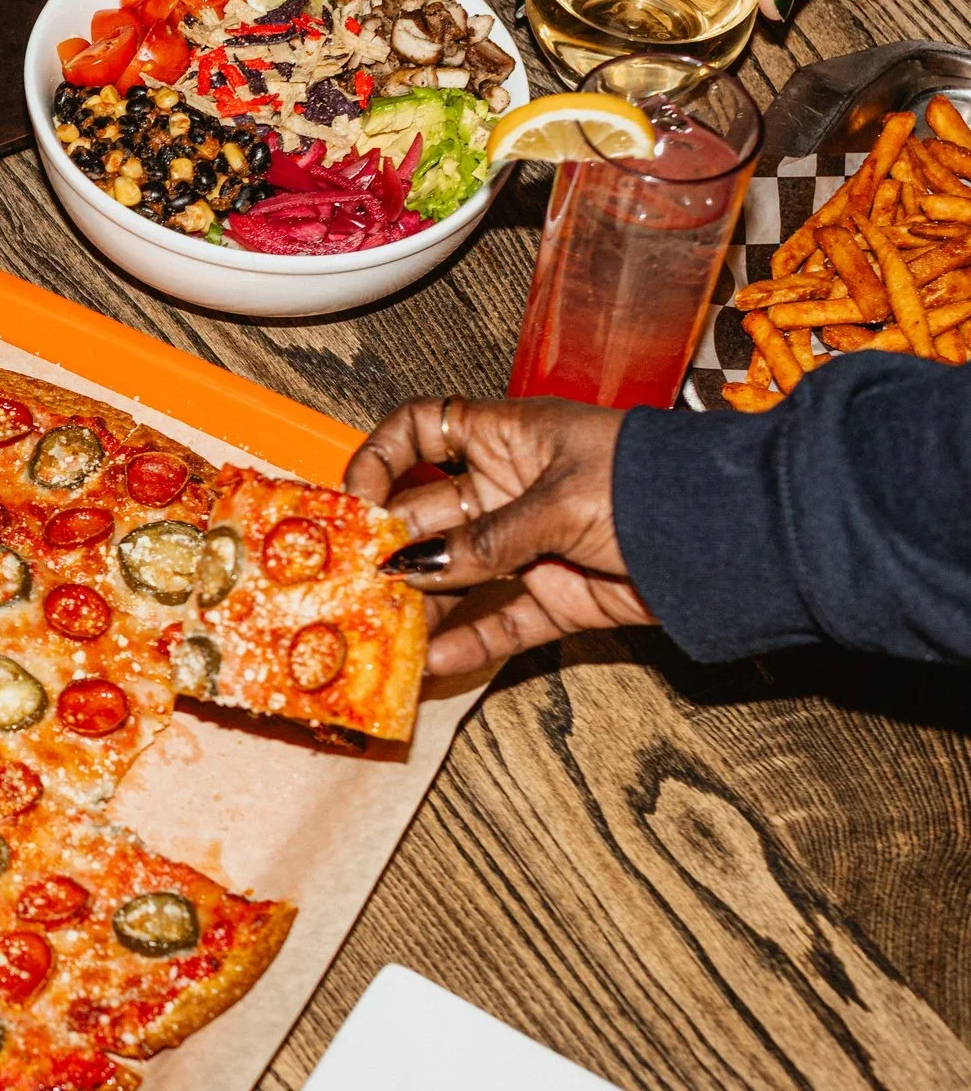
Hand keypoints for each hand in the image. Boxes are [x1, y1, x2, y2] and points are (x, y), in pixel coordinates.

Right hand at [346, 396, 653, 675]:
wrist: (736, 537)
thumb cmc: (650, 483)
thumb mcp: (558, 500)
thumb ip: (486, 540)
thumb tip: (416, 572)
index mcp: (507, 438)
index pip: (424, 429)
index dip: (381, 456)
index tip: (355, 501)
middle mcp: (509, 488)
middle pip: (427, 512)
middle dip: (389, 545)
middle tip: (354, 580)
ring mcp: (531, 546)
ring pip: (457, 576)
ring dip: (420, 603)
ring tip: (383, 629)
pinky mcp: (558, 598)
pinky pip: (501, 623)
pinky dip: (469, 643)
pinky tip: (435, 661)